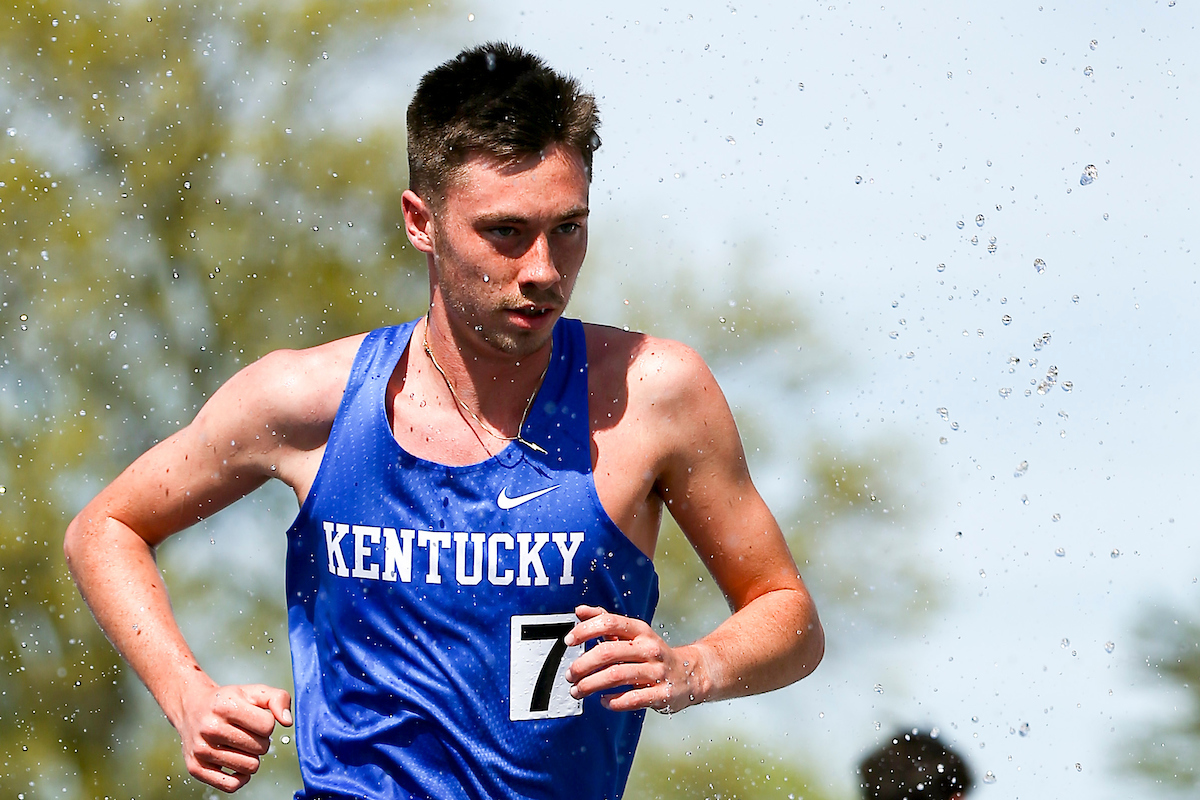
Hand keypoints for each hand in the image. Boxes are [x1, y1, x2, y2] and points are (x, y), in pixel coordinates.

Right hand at [175, 681, 292, 791]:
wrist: (191, 707)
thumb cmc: (227, 701)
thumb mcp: (253, 692)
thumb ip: (278, 699)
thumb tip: (287, 722)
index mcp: (225, 706)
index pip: (268, 726)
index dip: (268, 724)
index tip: (257, 719)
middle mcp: (210, 728)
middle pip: (260, 747)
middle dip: (261, 741)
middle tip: (248, 733)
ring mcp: (201, 750)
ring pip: (249, 767)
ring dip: (252, 758)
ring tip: (241, 746)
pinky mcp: (196, 768)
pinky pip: (231, 785)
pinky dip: (240, 777)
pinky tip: (237, 764)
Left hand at [563, 605, 705, 713]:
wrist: (691, 673)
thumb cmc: (652, 654)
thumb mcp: (633, 633)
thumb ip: (605, 621)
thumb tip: (579, 610)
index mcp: (640, 631)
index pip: (609, 622)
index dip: (586, 630)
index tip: (568, 640)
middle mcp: (649, 648)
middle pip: (608, 652)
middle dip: (583, 665)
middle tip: (570, 675)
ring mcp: (657, 671)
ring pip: (616, 676)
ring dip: (591, 685)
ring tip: (578, 691)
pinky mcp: (663, 693)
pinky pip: (633, 698)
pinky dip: (614, 701)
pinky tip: (604, 701)